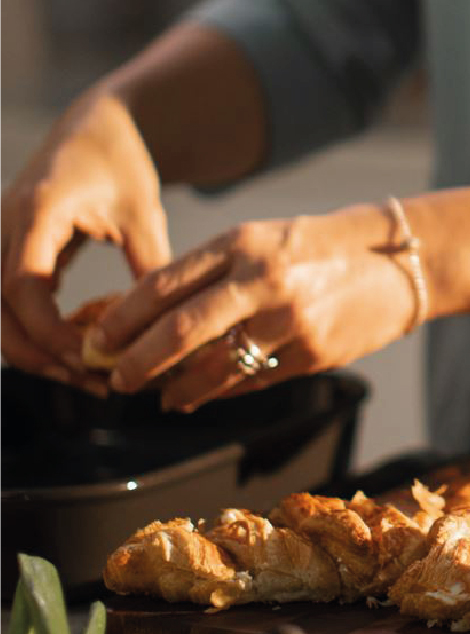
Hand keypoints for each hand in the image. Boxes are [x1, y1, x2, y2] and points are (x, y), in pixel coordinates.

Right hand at [1, 93, 168, 390]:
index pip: (22, 286)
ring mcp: (1, 240)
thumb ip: (150, 265)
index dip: (51, 331)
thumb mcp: (144, 212)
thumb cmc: (123, 164)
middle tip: (91, 383)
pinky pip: (9, 305)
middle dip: (38, 354)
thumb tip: (165, 328)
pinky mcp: (10, 252)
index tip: (91, 358)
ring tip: (88, 377)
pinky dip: (37, 334)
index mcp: (36, 212)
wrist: (97, 127)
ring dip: (35, 351)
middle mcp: (5, 227)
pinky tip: (79, 351)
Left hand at [91, 203, 420, 411]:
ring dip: (181, 388)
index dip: (124, 319)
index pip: (165, 285)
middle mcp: (264, 280)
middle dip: (139, 362)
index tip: (99, 341)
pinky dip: (225, 391)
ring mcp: (291, 320)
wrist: (397, 263)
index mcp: (242, 244)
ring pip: (218, 367)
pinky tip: (207, 395)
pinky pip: (256, 380)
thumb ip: (213, 273)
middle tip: (116, 380)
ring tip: (163, 398)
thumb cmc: (317, 250)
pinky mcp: (314, 353)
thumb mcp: (261, 242)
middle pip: (182, 331)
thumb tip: (152, 316)